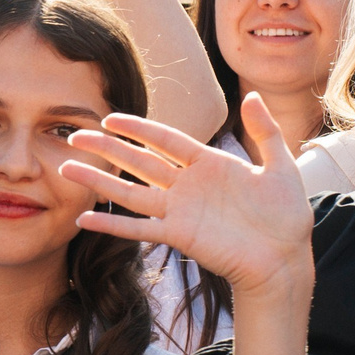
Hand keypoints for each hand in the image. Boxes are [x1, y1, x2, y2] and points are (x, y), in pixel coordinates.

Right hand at [61, 92, 312, 297]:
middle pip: (138, 162)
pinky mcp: (178, 236)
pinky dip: (111, 226)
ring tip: (68, 168)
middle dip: (106, 149)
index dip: (137, 128)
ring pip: (130, 192)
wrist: (284, 259)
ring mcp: (179, 211)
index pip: (164, 140)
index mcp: (208, 164)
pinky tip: (85, 219)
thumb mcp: (281, 166)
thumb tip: (250, 95)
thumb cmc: (286, 216)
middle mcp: (187, 185)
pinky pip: (138, 229)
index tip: (109, 119)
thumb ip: (265, 131)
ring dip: (99, 181)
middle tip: (76, 137)